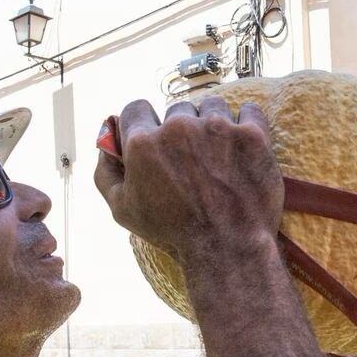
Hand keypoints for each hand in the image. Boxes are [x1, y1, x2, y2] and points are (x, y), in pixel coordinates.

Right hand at [93, 96, 282, 263]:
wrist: (228, 249)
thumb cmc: (174, 234)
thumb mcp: (123, 211)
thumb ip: (106, 172)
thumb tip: (105, 145)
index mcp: (143, 143)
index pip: (135, 108)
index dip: (144, 122)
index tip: (155, 136)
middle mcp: (178, 128)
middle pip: (177, 109)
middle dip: (182, 129)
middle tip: (192, 158)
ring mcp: (217, 128)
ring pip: (212, 107)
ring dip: (213, 125)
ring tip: (219, 155)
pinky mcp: (251, 135)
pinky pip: (249, 110)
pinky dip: (246, 125)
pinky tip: (242, 147)